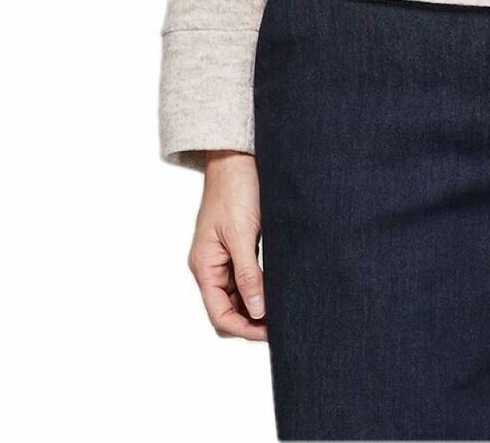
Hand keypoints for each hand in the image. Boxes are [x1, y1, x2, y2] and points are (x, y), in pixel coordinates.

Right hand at [187, 151, 267, 339]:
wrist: (237, 157)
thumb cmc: (235, 190)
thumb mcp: (242, 234)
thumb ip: (248, 274)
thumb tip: (257, 311)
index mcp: (204, 266)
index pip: (220, 315)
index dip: (244, 329)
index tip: (272, 332)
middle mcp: (211, 266)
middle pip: (228, 310)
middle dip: (251, 322)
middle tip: (283, 324)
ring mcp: (224, 257)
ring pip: (239, 296)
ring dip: (258, 306)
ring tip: (285, 310)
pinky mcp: (239, 246)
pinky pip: (247, 277)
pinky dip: (261, 287)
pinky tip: (280, 288)